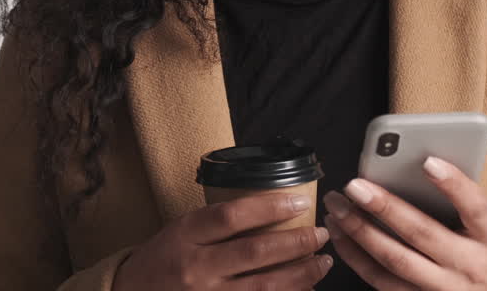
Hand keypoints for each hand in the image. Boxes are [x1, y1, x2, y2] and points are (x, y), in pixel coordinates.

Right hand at [112, 191, 332, 289]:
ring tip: (322, 262)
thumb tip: (273, 209)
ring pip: (264, 286)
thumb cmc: (164, 257)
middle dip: (296, 243)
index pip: (232, 216)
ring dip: (300, 274)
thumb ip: (218, 221)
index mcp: (187, 235)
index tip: (300, 203)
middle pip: (255, 252)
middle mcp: (197, 267)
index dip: (270, 208)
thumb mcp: (182, 228)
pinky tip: (304, 289)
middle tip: (321, 234)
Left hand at [321, 156, 486, 290]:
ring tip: (337, 208)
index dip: (453, 184)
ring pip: (396, 262)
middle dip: (384, 207)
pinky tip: (341, 236)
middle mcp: (469, 265)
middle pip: (423, 234)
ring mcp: (444, 289)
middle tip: (354, 185)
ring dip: (360, 233)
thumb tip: (416, 164)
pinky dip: (357, 258)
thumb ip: (462, 200)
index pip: (476, 206)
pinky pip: (382, 283)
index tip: (428, 161)